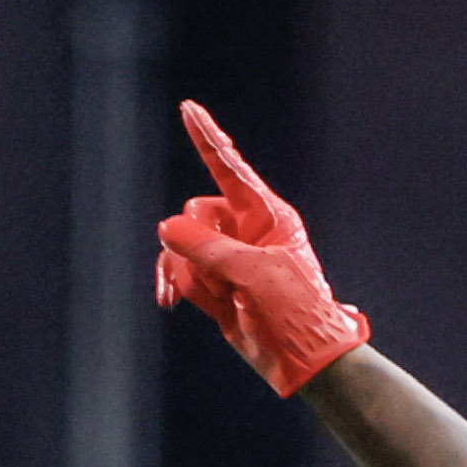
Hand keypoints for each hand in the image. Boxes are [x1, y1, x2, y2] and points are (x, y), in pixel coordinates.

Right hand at [148, 101, 371, 400]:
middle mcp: (245, 230)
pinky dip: (174, 283)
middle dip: (192, 244)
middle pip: (196, 213)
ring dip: (181, 271)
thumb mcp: (253, 274)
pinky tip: (171, 303)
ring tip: (199, 298)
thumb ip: (207, 248)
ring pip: (181, 245)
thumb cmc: (293, 309)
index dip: (207, 138)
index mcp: (268, 215)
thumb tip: (166, 227)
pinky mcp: (214, 283)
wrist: (301, 358)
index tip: (187, 108)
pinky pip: (179, 270)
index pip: (230, 168)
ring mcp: (228, 257)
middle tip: (215, 277)